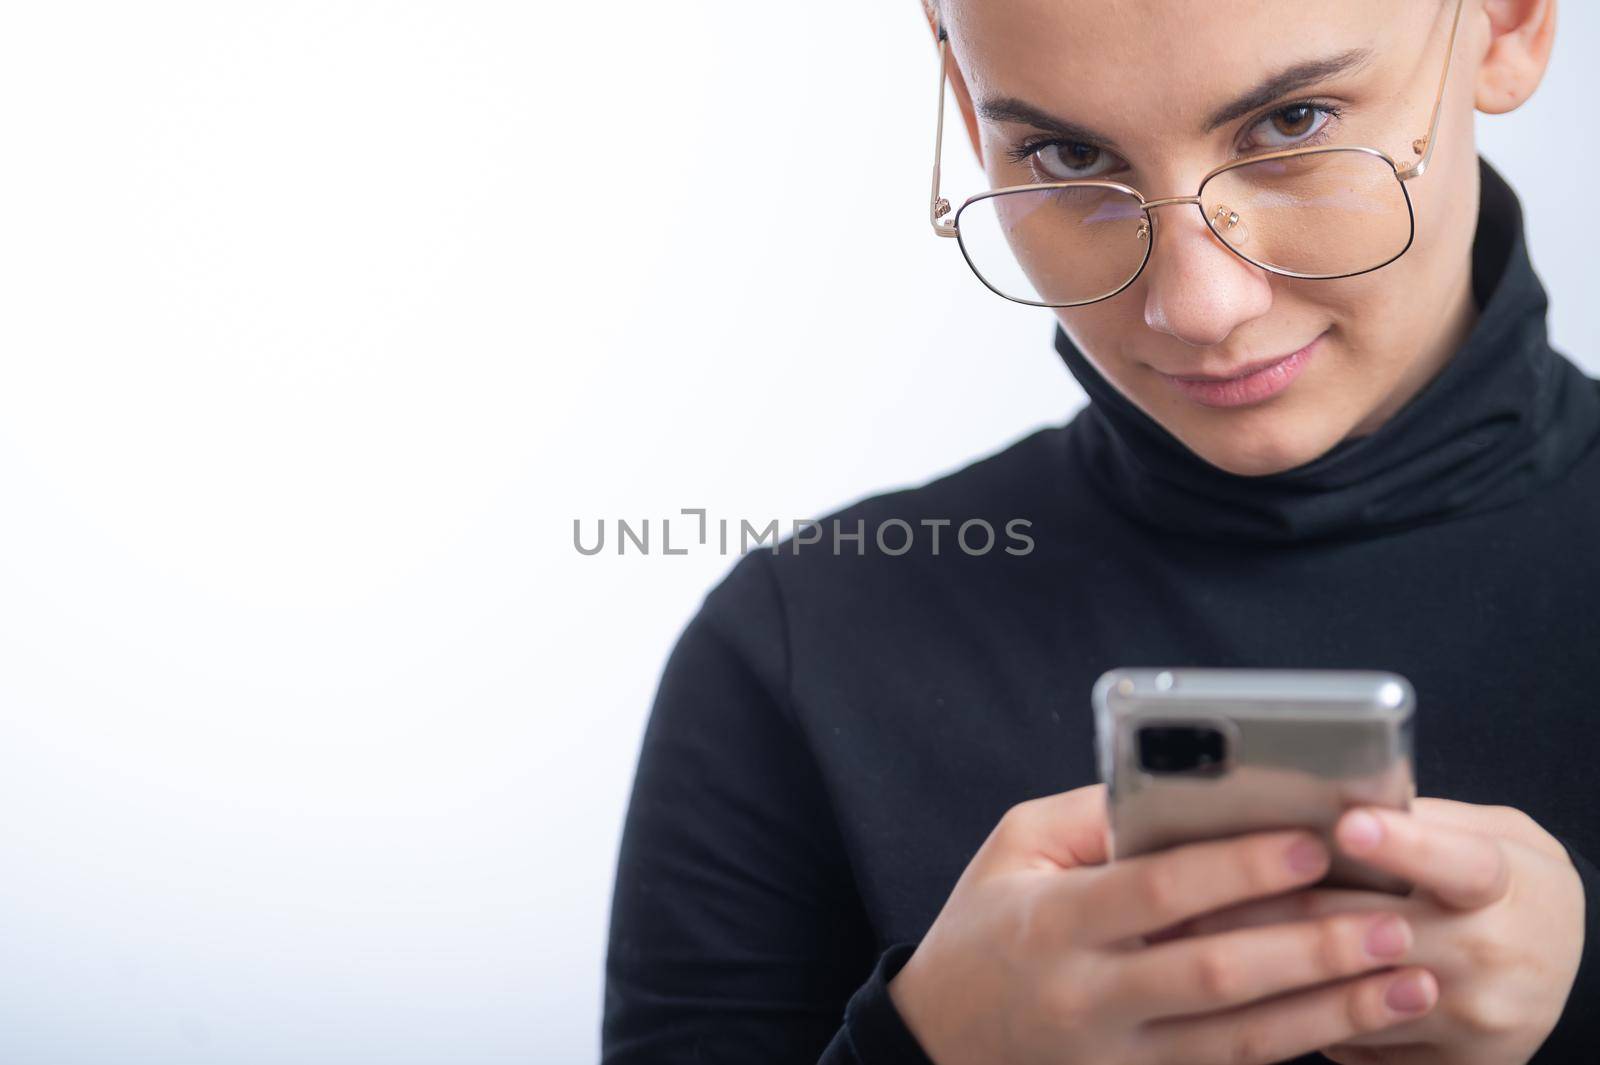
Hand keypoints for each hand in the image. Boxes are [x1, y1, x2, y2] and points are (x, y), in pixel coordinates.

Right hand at [886, 783, 1438, 1064]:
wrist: (943, 1038)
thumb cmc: (984, 924)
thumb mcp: (1014, 847)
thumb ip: (1094, 815)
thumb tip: (1185, 783)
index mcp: (1055, 922)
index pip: (1157, 892)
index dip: (1238, 869)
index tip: (1311, 844)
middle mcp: (1088, 996)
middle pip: (1216, 975)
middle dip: (1313, 949)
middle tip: (1391, 920)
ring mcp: (1117, 1056)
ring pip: (1240, 1041)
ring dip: (1333, 1013)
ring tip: (1410, 983)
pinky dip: (1299, 1046)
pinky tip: (1358, 1023)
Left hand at [1167, 799, 1585, 1064]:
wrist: (1568, 959)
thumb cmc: (1502, 877)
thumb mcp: (1483, 832)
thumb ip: (1411, 820)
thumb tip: (1314, 797)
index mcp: (1505, 882)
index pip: (1456, 863)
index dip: (1402, 846)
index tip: (1346, 825)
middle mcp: (1494, 955)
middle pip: (1368, 932)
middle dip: (1273, 911)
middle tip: (1195, 894)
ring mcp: (1477, 1020)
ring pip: (1347, 995)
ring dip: (1266, 969)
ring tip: (1192, 942)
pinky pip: (1356, 1045)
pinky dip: (1298, 1015)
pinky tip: (1245, 994)